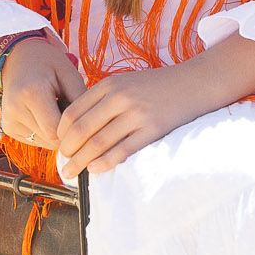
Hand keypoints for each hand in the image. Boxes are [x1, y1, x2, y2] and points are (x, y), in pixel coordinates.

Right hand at [0, 37, 84, 151]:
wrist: (19, 57)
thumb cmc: (49, 63)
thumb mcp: (69, 74)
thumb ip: (80, 101)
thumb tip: (88, 130)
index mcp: (31, 93)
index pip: (56, 130)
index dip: (74, 129)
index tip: (83, 118)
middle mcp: (15, 110)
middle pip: (50, 139)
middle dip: (67, 131)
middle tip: (74, 113)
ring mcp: (9, 121)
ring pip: (43, 142)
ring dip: (57, 133)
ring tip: (60, 111)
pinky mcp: (8, 128)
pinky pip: (34, 140)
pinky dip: (46, 133)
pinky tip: (48, 115)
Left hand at [53, 61, 224, 174]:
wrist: (195, 83)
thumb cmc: (158, 86)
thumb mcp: (126, 82)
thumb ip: (103, 99)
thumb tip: (77, 130)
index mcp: (110, 84)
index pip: (73, 112)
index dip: (61, 133)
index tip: (59, 146)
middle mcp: (121, 97)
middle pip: (82, 130)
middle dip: (68, 151)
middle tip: (63, 163)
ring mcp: (137, 113)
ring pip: (98, 143)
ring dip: (81, 162)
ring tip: (72, 172)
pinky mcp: (152, 129)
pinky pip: (121, 151)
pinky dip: (104, 163)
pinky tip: (96, 170)